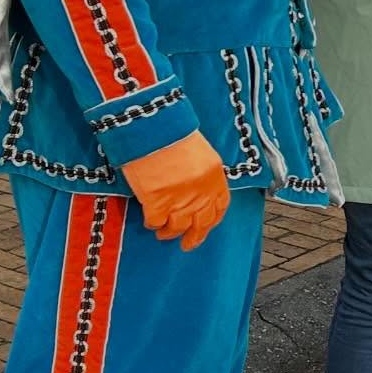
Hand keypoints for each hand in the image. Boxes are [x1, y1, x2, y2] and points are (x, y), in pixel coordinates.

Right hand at [123, 131, 229, 250]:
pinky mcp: (157, 201)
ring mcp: (179, 198)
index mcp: (215, 178)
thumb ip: (203, 175)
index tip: (206, 227)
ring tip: (163, 233)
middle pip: (201, 223)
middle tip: (188, 244)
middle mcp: (201, 191)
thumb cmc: (172, 134)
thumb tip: (198, 194)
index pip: (220, 206)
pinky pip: (156, 221)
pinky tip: (150, 221)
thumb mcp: (200, 153)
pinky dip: (153, 224)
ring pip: (177, 226)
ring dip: (170, 232)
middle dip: (195, 237)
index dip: (213, 220)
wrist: (152, 128)